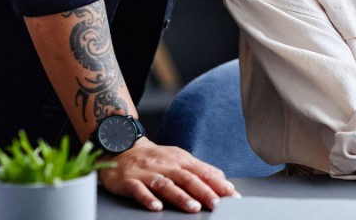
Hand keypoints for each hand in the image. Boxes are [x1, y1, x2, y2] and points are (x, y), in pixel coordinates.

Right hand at [98, 138, 238, 212]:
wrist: (122, 147)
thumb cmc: (156, 158)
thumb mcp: (180, 159)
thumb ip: (201, 170)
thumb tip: (223, 182)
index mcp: (182, 160)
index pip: (204, 172)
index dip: (219, 185)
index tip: (233, 196)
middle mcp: (168, 166)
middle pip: (188, 179)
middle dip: (204, 192)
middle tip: (216, 205)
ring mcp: (149, 173)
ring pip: (167, 185)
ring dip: (181, 197)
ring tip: (193, 208)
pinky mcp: (131, 181)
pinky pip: (139, 190)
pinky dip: (148, 199)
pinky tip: (156, 207)